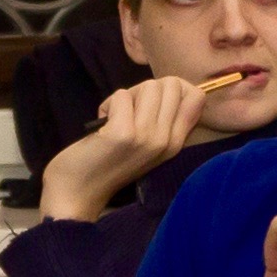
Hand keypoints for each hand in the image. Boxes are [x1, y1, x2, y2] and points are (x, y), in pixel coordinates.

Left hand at [39, 71, 213, 222]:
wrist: (78, 192)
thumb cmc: (110, 164)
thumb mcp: (149, 146)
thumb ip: (165, 120)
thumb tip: (173, 86)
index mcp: (176, 143)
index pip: (197, 96)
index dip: (175, 88)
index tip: (152, 101)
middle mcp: (166, 140)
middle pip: (173, 85)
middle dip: (147, 90)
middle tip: (130, 111)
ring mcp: (146, 137)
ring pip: (150, 86)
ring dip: (127, 96)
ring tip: (116, 117)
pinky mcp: (123, 133)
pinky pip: (122, 95)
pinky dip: (109, 103)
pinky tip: (103, 122)